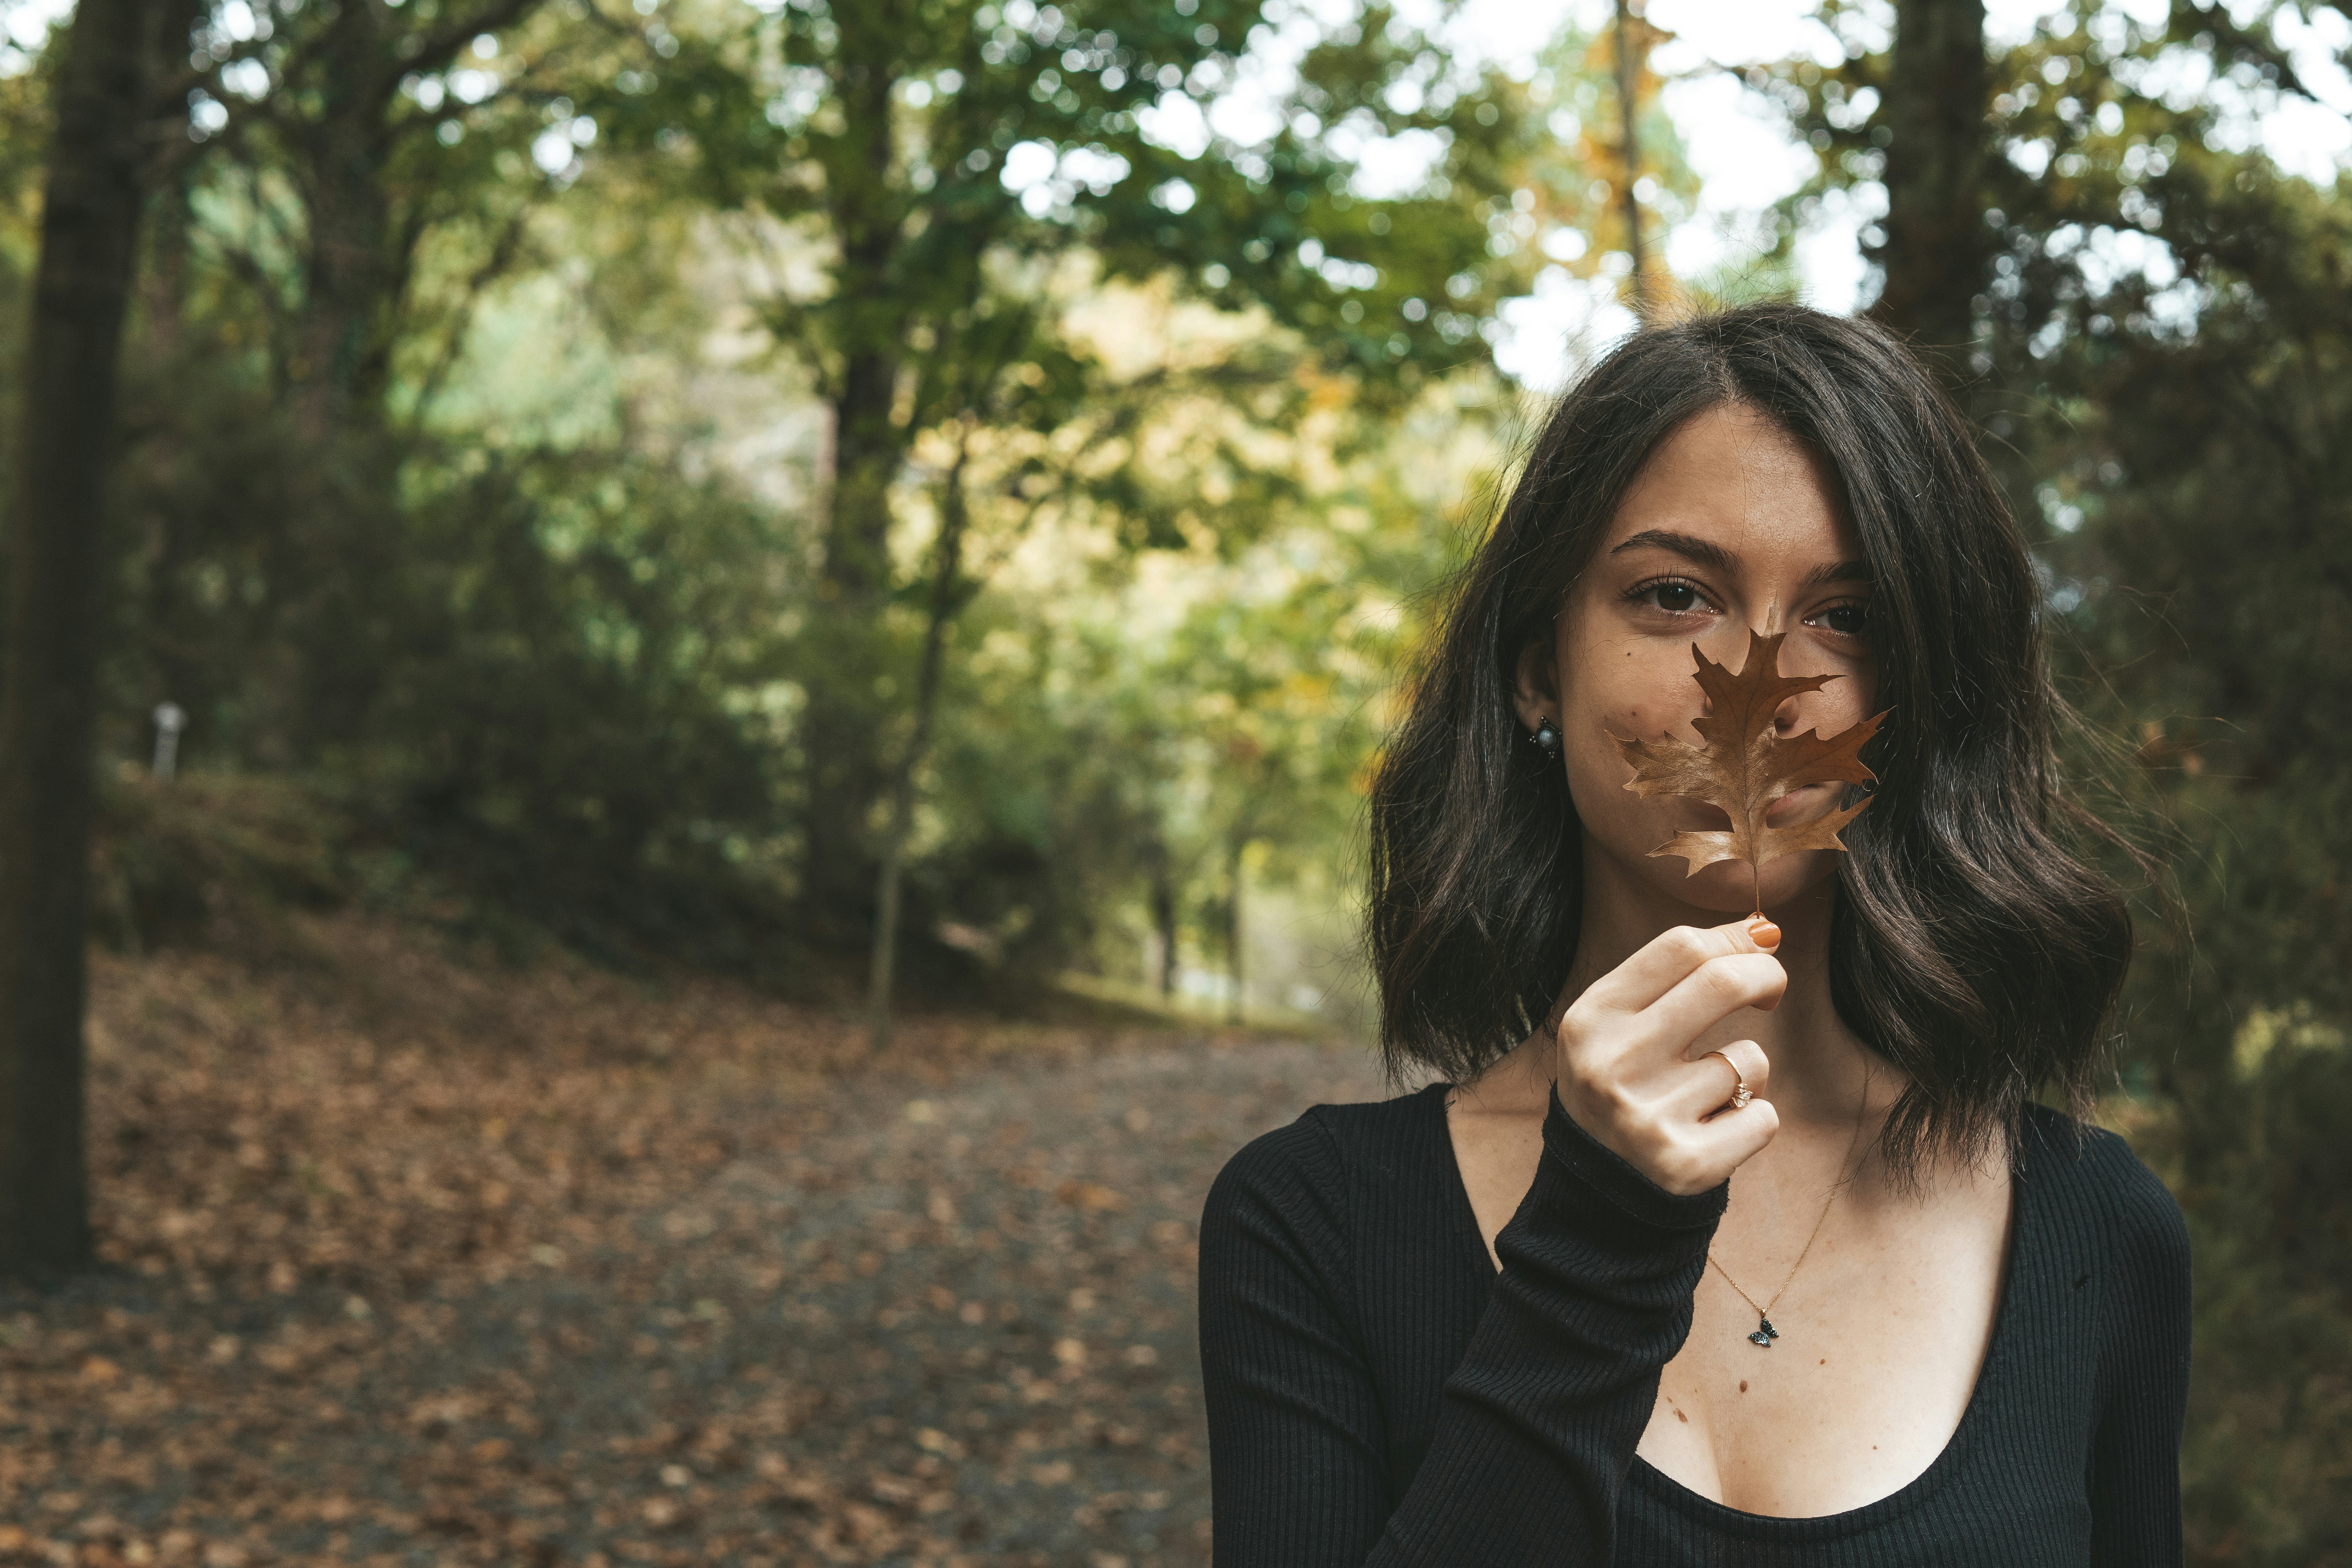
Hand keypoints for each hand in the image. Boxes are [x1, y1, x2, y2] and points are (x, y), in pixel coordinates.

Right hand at [1553, 918, 1785, 1195]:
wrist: (1597, 1187)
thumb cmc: (1623, 1082)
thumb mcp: (1622, 1022)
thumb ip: (1678, 973)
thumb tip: (1762, 928)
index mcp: (1591, 1018)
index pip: (1681, 946)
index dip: (1734, 940)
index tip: (1756, 949)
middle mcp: (1613, 1064)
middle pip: (1722, 982)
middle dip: (1766, 975)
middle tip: (1771, 988)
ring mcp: (1647, 1117)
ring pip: (1750, 1058)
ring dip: (1747, 1069)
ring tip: (1707, 1093)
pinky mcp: (1686, 1165)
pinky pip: (1763, 1117)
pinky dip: (1753, 1119)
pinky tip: (1716, 1130)